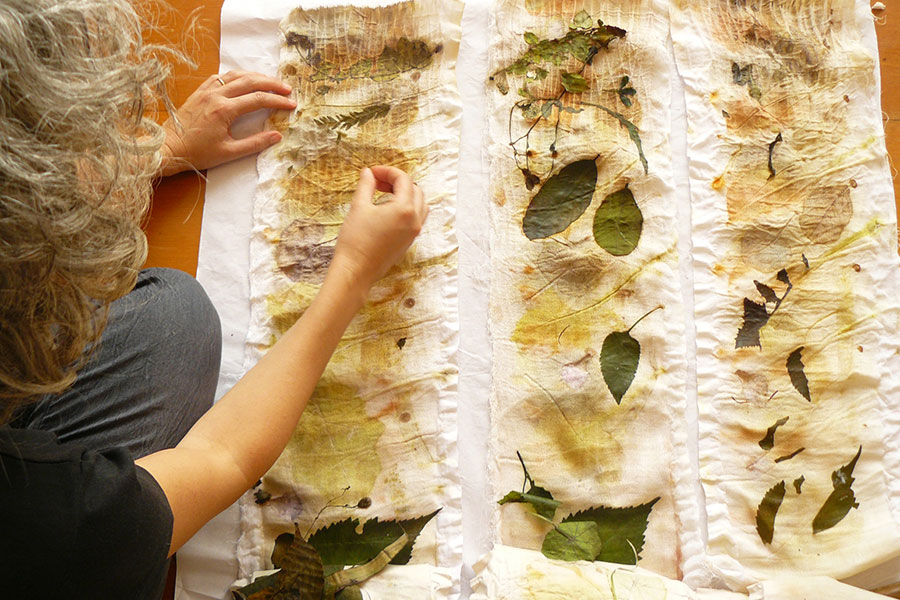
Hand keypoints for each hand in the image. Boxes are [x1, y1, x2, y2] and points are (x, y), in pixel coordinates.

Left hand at [159, 71, 295, 176]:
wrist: (168, 147)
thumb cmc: (196, 153)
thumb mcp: (228, 153)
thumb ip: (254, 143)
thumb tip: (277, 136)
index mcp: (224, 110)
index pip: (258, 99)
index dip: (278, 100)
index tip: (291, 104)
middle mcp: (216, 95)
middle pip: (250, 81)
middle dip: (272, 84)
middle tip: (287, 89)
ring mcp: (207, 91)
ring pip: (236, 75)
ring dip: (256, 76)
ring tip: (271, 82)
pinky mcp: (200, 91)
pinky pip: (222, 77)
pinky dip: (237, 76)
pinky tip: (244, 81)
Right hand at [330, 166, 428, 294]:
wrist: (355, 271)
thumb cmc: (355, 241)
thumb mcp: (359, 207)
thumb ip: (366, 186)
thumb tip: (368, 173)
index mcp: (405, 209)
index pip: (403, 180)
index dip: (387, 171)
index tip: (371, 173)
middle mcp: (415, 220)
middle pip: (415, 189)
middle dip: (397, 181)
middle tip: (377, 182)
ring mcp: (414, 232)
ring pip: (419, 204)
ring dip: (405, 194)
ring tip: (383, 194)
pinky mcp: (409, 241)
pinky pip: (416, 218)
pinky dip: (407, 208)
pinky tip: (387, 209)